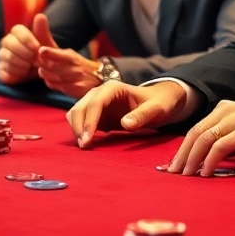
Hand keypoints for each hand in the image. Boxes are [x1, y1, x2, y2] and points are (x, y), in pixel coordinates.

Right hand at [0, 14, 49, 84]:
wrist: (38, 70)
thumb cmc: (41, 53)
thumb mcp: (45, 43)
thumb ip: (42, 30)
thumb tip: (40, 15)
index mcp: (17, 33)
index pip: (17, 30)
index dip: (27, 39)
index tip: (37, 47)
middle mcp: (7, 42)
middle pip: (8, 42)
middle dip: (23, 52)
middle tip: (34, 59)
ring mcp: (2, 55)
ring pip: (5, 56)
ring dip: (20, 63)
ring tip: (30, 66)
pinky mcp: (1, 69)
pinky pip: (3, 70)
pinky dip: (14, 73)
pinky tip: (23, 73)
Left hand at [36, 42, 99, 97]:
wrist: (100, 78)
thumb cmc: (81, 65)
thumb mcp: (72, 55)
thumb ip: (57, 53)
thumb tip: (41, 51)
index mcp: (72, 57)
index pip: (58, 54)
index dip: (48, 52)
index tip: (41, 51)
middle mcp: (73, 68)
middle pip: (51, 67)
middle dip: (41, 64)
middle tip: (38, 63)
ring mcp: (73, 80)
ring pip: (52, 77)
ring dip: (44, 74)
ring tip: (43, 72)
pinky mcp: (74, 90)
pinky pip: (56, 86)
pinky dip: (50, 83)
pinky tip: (50, 80)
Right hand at [66, 80, 187, 148]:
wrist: (158, 101)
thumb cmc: (158, 103)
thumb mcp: (155, 109)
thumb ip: (141, 116)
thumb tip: (125, 124)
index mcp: (112, 88)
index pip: (95, 104)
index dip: (89, 122)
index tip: (87, 140)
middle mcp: (100, 93)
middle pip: (80, 108)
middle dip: (78, 127)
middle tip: (84, 147)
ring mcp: (96, 102)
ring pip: (76, 113)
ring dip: (76, 129)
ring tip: (85, 146)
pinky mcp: (96, 114)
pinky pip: (81, 121)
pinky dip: (80, 131)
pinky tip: (88, 143)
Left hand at [169, 101, 234, 176]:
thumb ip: (230, 143)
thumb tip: (212, 160)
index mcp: (224, 109)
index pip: (197, 130)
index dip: (184, 149)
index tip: (175, 166)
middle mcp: (226, 110)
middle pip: (195, 134)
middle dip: (182, 156)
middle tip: (173, 175)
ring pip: (203, 140)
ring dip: (191, 160)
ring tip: (185, 177)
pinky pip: (219, 148)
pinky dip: (209, 162)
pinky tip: (205, 175)